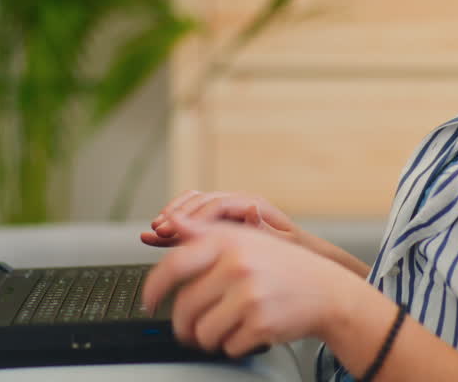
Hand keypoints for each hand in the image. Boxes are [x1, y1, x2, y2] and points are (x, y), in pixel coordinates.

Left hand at [140, 213, 356, 356]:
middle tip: (189, 328)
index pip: (174, 264)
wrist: (327, 291)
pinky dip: (233, 344)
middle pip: (185, 306)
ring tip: (223, 327)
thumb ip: (206, 233)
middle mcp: (237, 265)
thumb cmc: (283, 266)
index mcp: (228, 241)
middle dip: (183, 324)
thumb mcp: (246, 239)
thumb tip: (172, 223)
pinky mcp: (261, 323)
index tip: (148, 301)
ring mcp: (250, 295)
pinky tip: (247, 330)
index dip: (154, 287)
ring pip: (203, 331)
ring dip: (208, 337)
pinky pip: (227, 345)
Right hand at [142, 190, 297, 247]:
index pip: (217, 205)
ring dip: (173, 218)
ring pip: (193, 208)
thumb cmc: (295, 252)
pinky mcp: (219, 226)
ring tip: (154, 231)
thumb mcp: (284, 243)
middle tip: (160, 229)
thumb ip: (264, 228)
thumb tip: (249, 208)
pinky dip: (175, 227)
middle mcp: (237, 204)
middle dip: (179, 215)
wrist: (302, 256)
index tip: (176, 229)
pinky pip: (193, 221)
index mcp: (252, 204)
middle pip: (201, 202)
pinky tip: (155, 235)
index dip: (194, 216)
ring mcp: (227, 214)